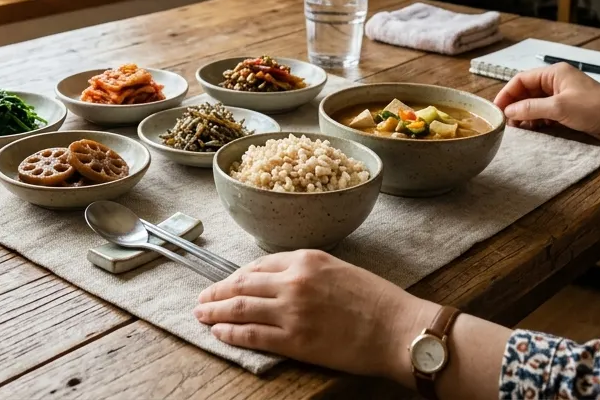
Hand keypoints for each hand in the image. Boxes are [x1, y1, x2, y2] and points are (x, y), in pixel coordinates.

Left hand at [194, 250, 432, 384]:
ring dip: (214, 311)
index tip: (225, 283)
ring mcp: (292, 310)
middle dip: (216, 291)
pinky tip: (219, 333)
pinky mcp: (295, 339)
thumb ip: (309, 271)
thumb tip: (281, 280)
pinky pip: (252, 334)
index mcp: (306, 259)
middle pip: (242, 284)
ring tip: (200, 314)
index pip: (258, 265)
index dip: (235, 276)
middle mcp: (294, 281)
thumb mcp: (340, 270)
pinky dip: (230, 333)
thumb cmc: (377, 301)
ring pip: (239, 307)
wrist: (398, 329)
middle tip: (201, 298)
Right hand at [492, 62, 599, 141]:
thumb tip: (509, 111)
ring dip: (525, 114)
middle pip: (527, 91)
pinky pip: (545, 112)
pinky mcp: (568, 109)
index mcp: (554, 73)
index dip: (507, 93)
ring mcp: (563, 96)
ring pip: (535, 103)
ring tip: (516, 128)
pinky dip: (536, 120)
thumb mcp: (559, 108)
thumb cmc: (595, 109)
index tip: (496, 109)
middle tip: (504, 121)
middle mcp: (557, 81)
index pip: (521, 79)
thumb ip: (531, 108)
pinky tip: (531, 129)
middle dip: (515, 105)